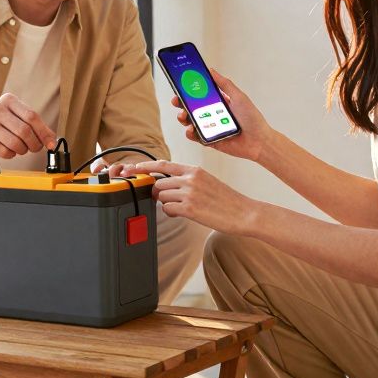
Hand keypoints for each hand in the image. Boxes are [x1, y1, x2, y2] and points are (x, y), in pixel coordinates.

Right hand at [0, 93, 56, 158]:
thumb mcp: (16, 116)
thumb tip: (52, 141)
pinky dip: (11, 154)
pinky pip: (5, 152)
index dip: (44, 132)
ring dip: (23, 150)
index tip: (51, 143)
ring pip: (15, 143)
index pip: (32, 116)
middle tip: (35, 148)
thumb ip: (35, 125)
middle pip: (25, 131)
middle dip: (34, 144)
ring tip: (21, 148)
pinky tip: (8, 150)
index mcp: (8, 100)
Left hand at [130, 160, 259, 234]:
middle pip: (158, 183)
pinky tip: (183, 213)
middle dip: (159, 193)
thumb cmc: (226, 199)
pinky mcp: (190, 208)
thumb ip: (188, 179)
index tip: (134, 168)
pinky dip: (171, 213)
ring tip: (181, 207)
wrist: (244, 212)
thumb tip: (167, 184)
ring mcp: (189, 193)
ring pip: (161, 197)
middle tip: (169, 200)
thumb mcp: (207, 180)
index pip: (163, 164)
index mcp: (194, 170)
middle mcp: (190, 179)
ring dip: (166, 203)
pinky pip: (167, 209)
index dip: (146, 166)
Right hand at [172, 69, 273, 162]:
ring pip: (190, 122)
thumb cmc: (252, 118)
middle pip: (191, 108)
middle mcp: (212, 115)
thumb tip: (211, 70)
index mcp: (218, 103)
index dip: (188, 90)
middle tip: (177, 101)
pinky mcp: (209, 141)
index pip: (199, 95)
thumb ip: (224, 84)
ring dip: (183, 118)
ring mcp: (209, 128)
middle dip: (181, 103)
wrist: (259, 141)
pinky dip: (190, 133)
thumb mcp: (239, 96)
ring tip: (183, 116)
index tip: (179, 85)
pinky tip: (190, 129)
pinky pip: (195, 137)